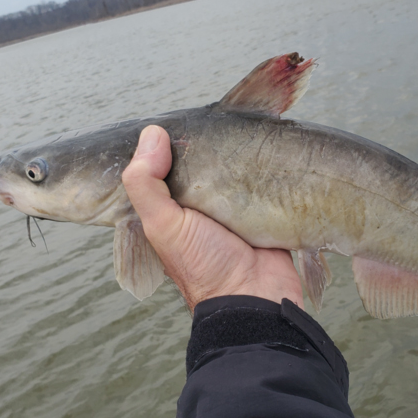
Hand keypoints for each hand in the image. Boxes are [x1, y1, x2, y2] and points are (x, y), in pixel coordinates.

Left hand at [122, 125, 303, 312]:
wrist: (255, 297)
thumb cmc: (203, 265)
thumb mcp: (163, 225)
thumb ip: (145, 183)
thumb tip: (153, 133)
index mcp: (171, 204)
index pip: (164, 161)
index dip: (168, 140)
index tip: (178, 120)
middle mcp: (200, 201)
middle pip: (202, 158)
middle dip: (210, 140)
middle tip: (220, 121)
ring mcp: (233, 203)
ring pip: (234, 163)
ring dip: (242, 149)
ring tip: (249, 125)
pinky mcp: (264, 205)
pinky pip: (266, 176)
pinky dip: (269, 163)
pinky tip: (272, 143)